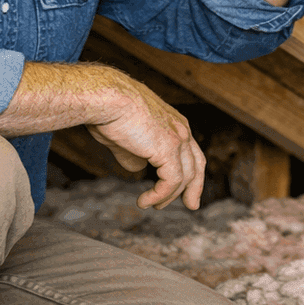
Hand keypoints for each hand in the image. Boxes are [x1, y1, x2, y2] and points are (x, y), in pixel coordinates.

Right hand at [84, 80, 205, 209]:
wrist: (107, 98)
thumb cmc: (110, 112)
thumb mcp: (124, 138)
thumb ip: (134, 154)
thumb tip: (138, 169)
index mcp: (174, 123)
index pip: (191, 152)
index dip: (191, 173)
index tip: (186, 191)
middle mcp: (181, 129)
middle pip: (197, 164)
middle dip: (194, 188)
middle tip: (191, 206)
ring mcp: (178, 138)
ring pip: (184, 177)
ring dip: (168, 196)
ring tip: (151, 206)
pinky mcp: (169, 148)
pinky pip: (171, 181)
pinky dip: (159, 195)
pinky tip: (144, 201)